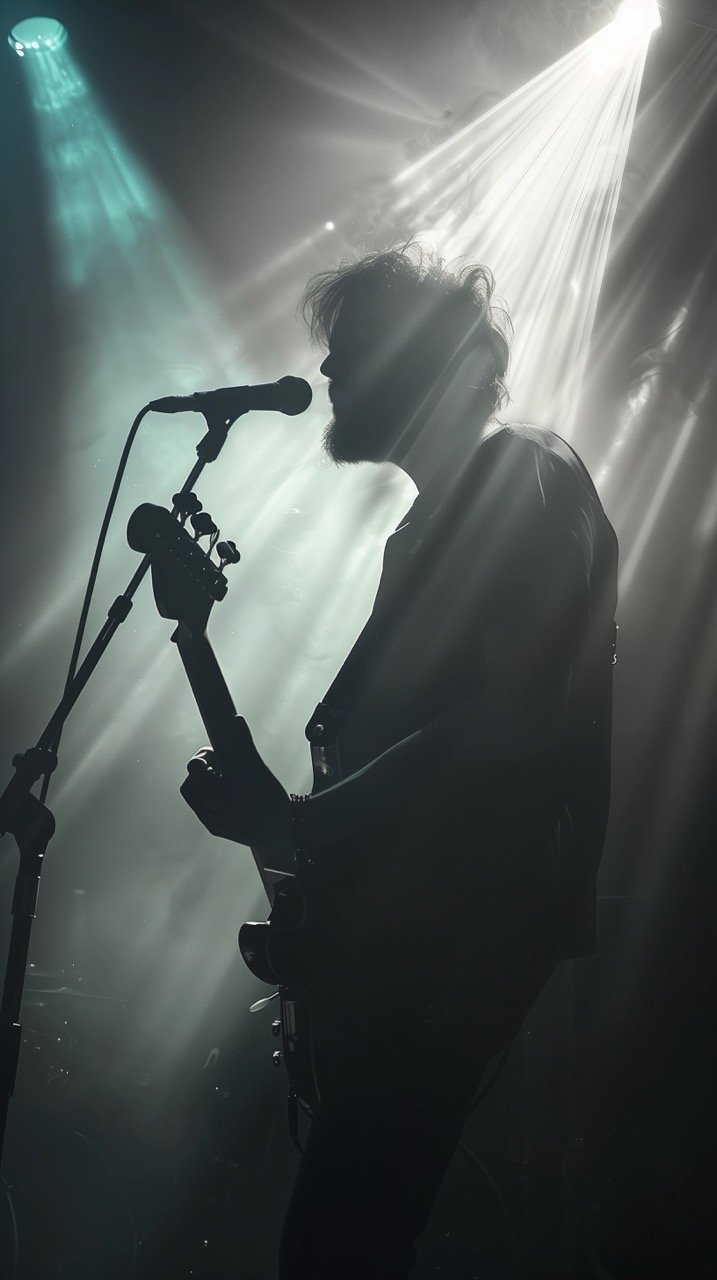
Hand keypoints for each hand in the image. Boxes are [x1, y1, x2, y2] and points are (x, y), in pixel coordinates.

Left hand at [180, 717, 290, 856]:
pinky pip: (198, 806)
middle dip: (202, 765)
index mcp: (230, 787)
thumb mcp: (259, 770)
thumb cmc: (271, 798)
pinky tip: (220, 792)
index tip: (220, 747)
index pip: (198, 764)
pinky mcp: (213, 827)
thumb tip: (235, 720)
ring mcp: (214, 818)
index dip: (207, 753)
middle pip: (191, 775)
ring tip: (218, 778)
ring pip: (190, 790)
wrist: (279, 832)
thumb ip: (243, 745)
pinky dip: (204, 795)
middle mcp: (219, 805)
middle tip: (218, 764)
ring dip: (199, 780)